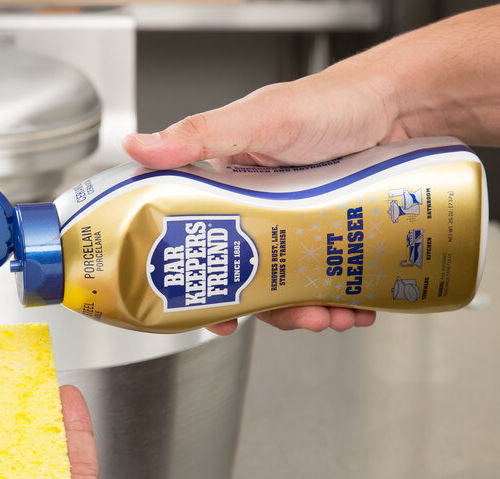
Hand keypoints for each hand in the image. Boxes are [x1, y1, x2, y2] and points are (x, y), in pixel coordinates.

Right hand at [122, 68, 386, 333]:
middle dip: (271, 308)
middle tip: (296, 318)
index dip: (206, 284)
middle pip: (250, 275)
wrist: (400, 106)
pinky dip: (341, 299)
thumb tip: (136, 146)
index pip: (202, 241)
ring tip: (333, 315)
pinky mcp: (330, 234)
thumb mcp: (260, 119)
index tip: (218, 316)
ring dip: (309, 309)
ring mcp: (298, 225)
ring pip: (290, 283)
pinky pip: (326, 277)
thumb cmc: (329, 103)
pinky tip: (354, 306)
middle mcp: (259, 210)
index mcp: (228, 187)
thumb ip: (201, 135)